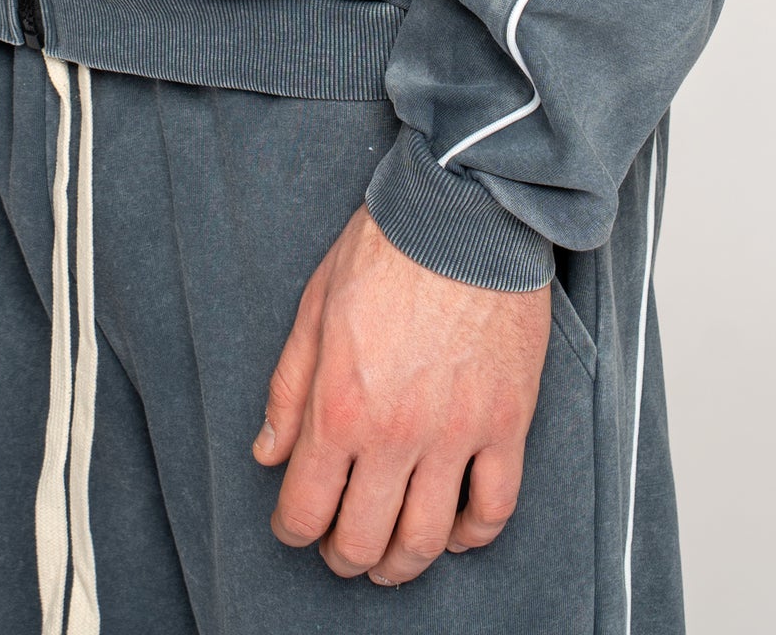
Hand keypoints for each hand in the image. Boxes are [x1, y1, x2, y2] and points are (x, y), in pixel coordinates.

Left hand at [254, 204, 550, 584]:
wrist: (462, 211)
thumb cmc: (385, 249)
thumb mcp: (314, 307)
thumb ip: (289, 388)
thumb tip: (269, 453)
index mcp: (339, 407)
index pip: (305, 508)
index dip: (294, 530)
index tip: (297, 525)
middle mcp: (395, 433)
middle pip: (364, 540)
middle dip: (344, 556)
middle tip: (343, 548)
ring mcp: (455, 433)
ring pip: (427, 539)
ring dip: (404, 563)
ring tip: (393, 556)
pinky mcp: (506, 422)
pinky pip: (494, 508)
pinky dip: (474, 535)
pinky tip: (457, 530)